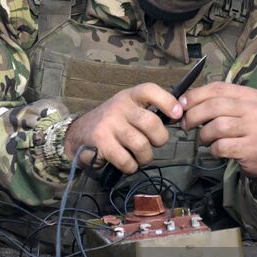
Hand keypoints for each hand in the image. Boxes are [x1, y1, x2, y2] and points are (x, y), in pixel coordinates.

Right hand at [64, 83, 182, 174]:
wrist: (77, 134)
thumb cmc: (112, 123)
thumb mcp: (128, 109)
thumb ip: (149, 111)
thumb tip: (179, 116)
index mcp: (129, 96)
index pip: (150, 90)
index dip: (167, 101)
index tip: (177, 114)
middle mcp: (119, 106)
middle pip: (152, 123)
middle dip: (160, 139)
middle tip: (154, 144)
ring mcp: (109, 124)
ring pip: (141, 145)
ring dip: (145, 157)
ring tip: (140, 157)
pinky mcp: (101, 142)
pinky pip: (126, 160)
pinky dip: (131, 166)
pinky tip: (127, 163)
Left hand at [179, 82, 256, 186]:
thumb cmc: (253, 131)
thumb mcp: (242, 110)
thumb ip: (219, 104)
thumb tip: (185, 103)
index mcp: (250, 95)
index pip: (217, 88)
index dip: (195, 95)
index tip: (181, 104)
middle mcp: (254, 109)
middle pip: (214, 107)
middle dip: (193, 116)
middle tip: (186, 125)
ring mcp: (254, 129)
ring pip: (216, 127)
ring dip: (203, 135)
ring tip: (205, 140)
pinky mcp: (251, 148)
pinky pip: (221, 146)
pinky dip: (213, 149)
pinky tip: (216, 150)